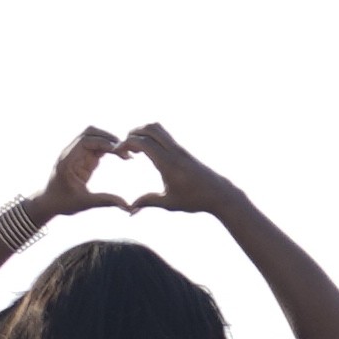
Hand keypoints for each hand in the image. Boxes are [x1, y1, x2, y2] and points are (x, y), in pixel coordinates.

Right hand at [113, 121, 232, 220]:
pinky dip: (151, 136)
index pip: (143, 142)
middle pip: (150, 128)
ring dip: (143, 132)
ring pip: (158, 128)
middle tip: (125, 147)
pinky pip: (164, 135)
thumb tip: (129, 210)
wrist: (219, 194)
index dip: (126, 143)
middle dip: (133, 132)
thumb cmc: (195, 200)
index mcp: (168, 163)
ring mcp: (180, 148)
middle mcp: (174, 151)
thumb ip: (148, 202)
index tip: (118, 152)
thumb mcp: (169, 203)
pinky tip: (147, 151)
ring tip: (135, 148)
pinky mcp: (183, 149)